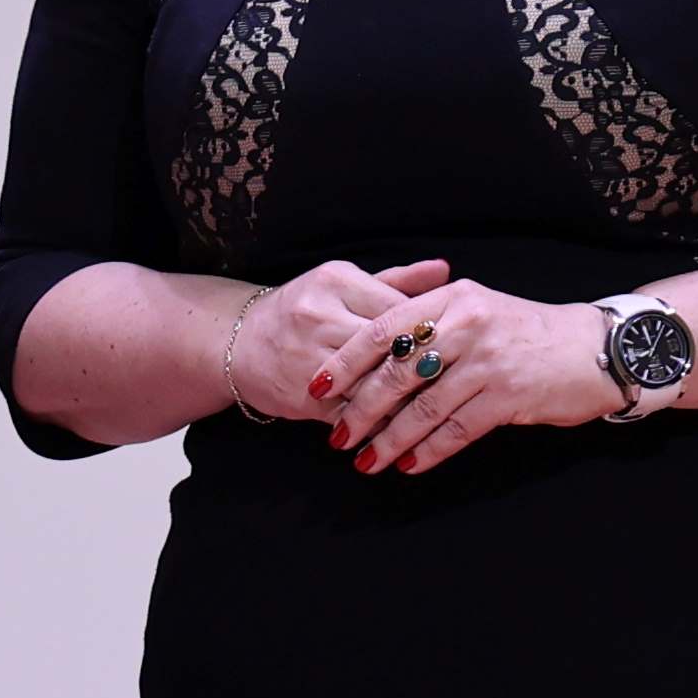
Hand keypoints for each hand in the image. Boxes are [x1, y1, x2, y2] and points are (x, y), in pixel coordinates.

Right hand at [221, 256, 452, 420]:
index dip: (432, 331)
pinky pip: (356, 413)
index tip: (457, 346)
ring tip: (440, 408)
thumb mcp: (343, 285)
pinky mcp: (304, 397)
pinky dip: (382, 423)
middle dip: (427, 368)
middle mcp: (320, 316)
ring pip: (376, 384)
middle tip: (460, 381)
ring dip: (410, 401)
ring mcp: (310, 358)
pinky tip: (404, 427)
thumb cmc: (301, 312)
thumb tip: (444, 270)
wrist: (236, 344)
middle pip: (391, 348)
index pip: (400, 308)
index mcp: (336, 281)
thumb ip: (396, 281)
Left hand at [324, 280, 629, 473]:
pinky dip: (428, 451)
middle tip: (335, 435)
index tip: (315, 386)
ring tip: (364, 461)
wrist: (595, 348)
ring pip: (422, 407)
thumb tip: (370, 352)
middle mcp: (467, 324)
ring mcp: (488, 361)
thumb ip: (429, 319)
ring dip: (388, 440)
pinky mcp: (508, 396)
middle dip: (359, 409)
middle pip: (395, 372)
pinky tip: (408, 466)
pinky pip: (456, 429)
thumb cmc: (526, 332)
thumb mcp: (477, 308)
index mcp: (452, 297)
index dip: (343, 361)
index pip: (382, 328)